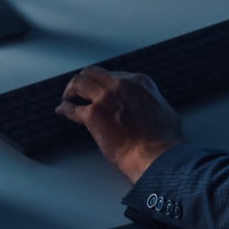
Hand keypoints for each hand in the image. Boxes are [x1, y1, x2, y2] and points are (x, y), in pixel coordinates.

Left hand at [56, 66, 183, 182]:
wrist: (156, 155)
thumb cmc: (163, 140)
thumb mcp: (165, 110)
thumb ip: (152, 103)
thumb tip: (150, 107)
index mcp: (139, 82)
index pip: (113, 75)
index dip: (102, 83)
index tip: (98, 90)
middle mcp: (121, 85)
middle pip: (93, 73)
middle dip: (83, 81)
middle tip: (78, 91)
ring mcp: (106, 98)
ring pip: (79, 82)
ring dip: (71, 90)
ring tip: (68, 99)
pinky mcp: (93, 115)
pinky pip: (72, 108)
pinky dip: (64, 109)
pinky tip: (62, 111)